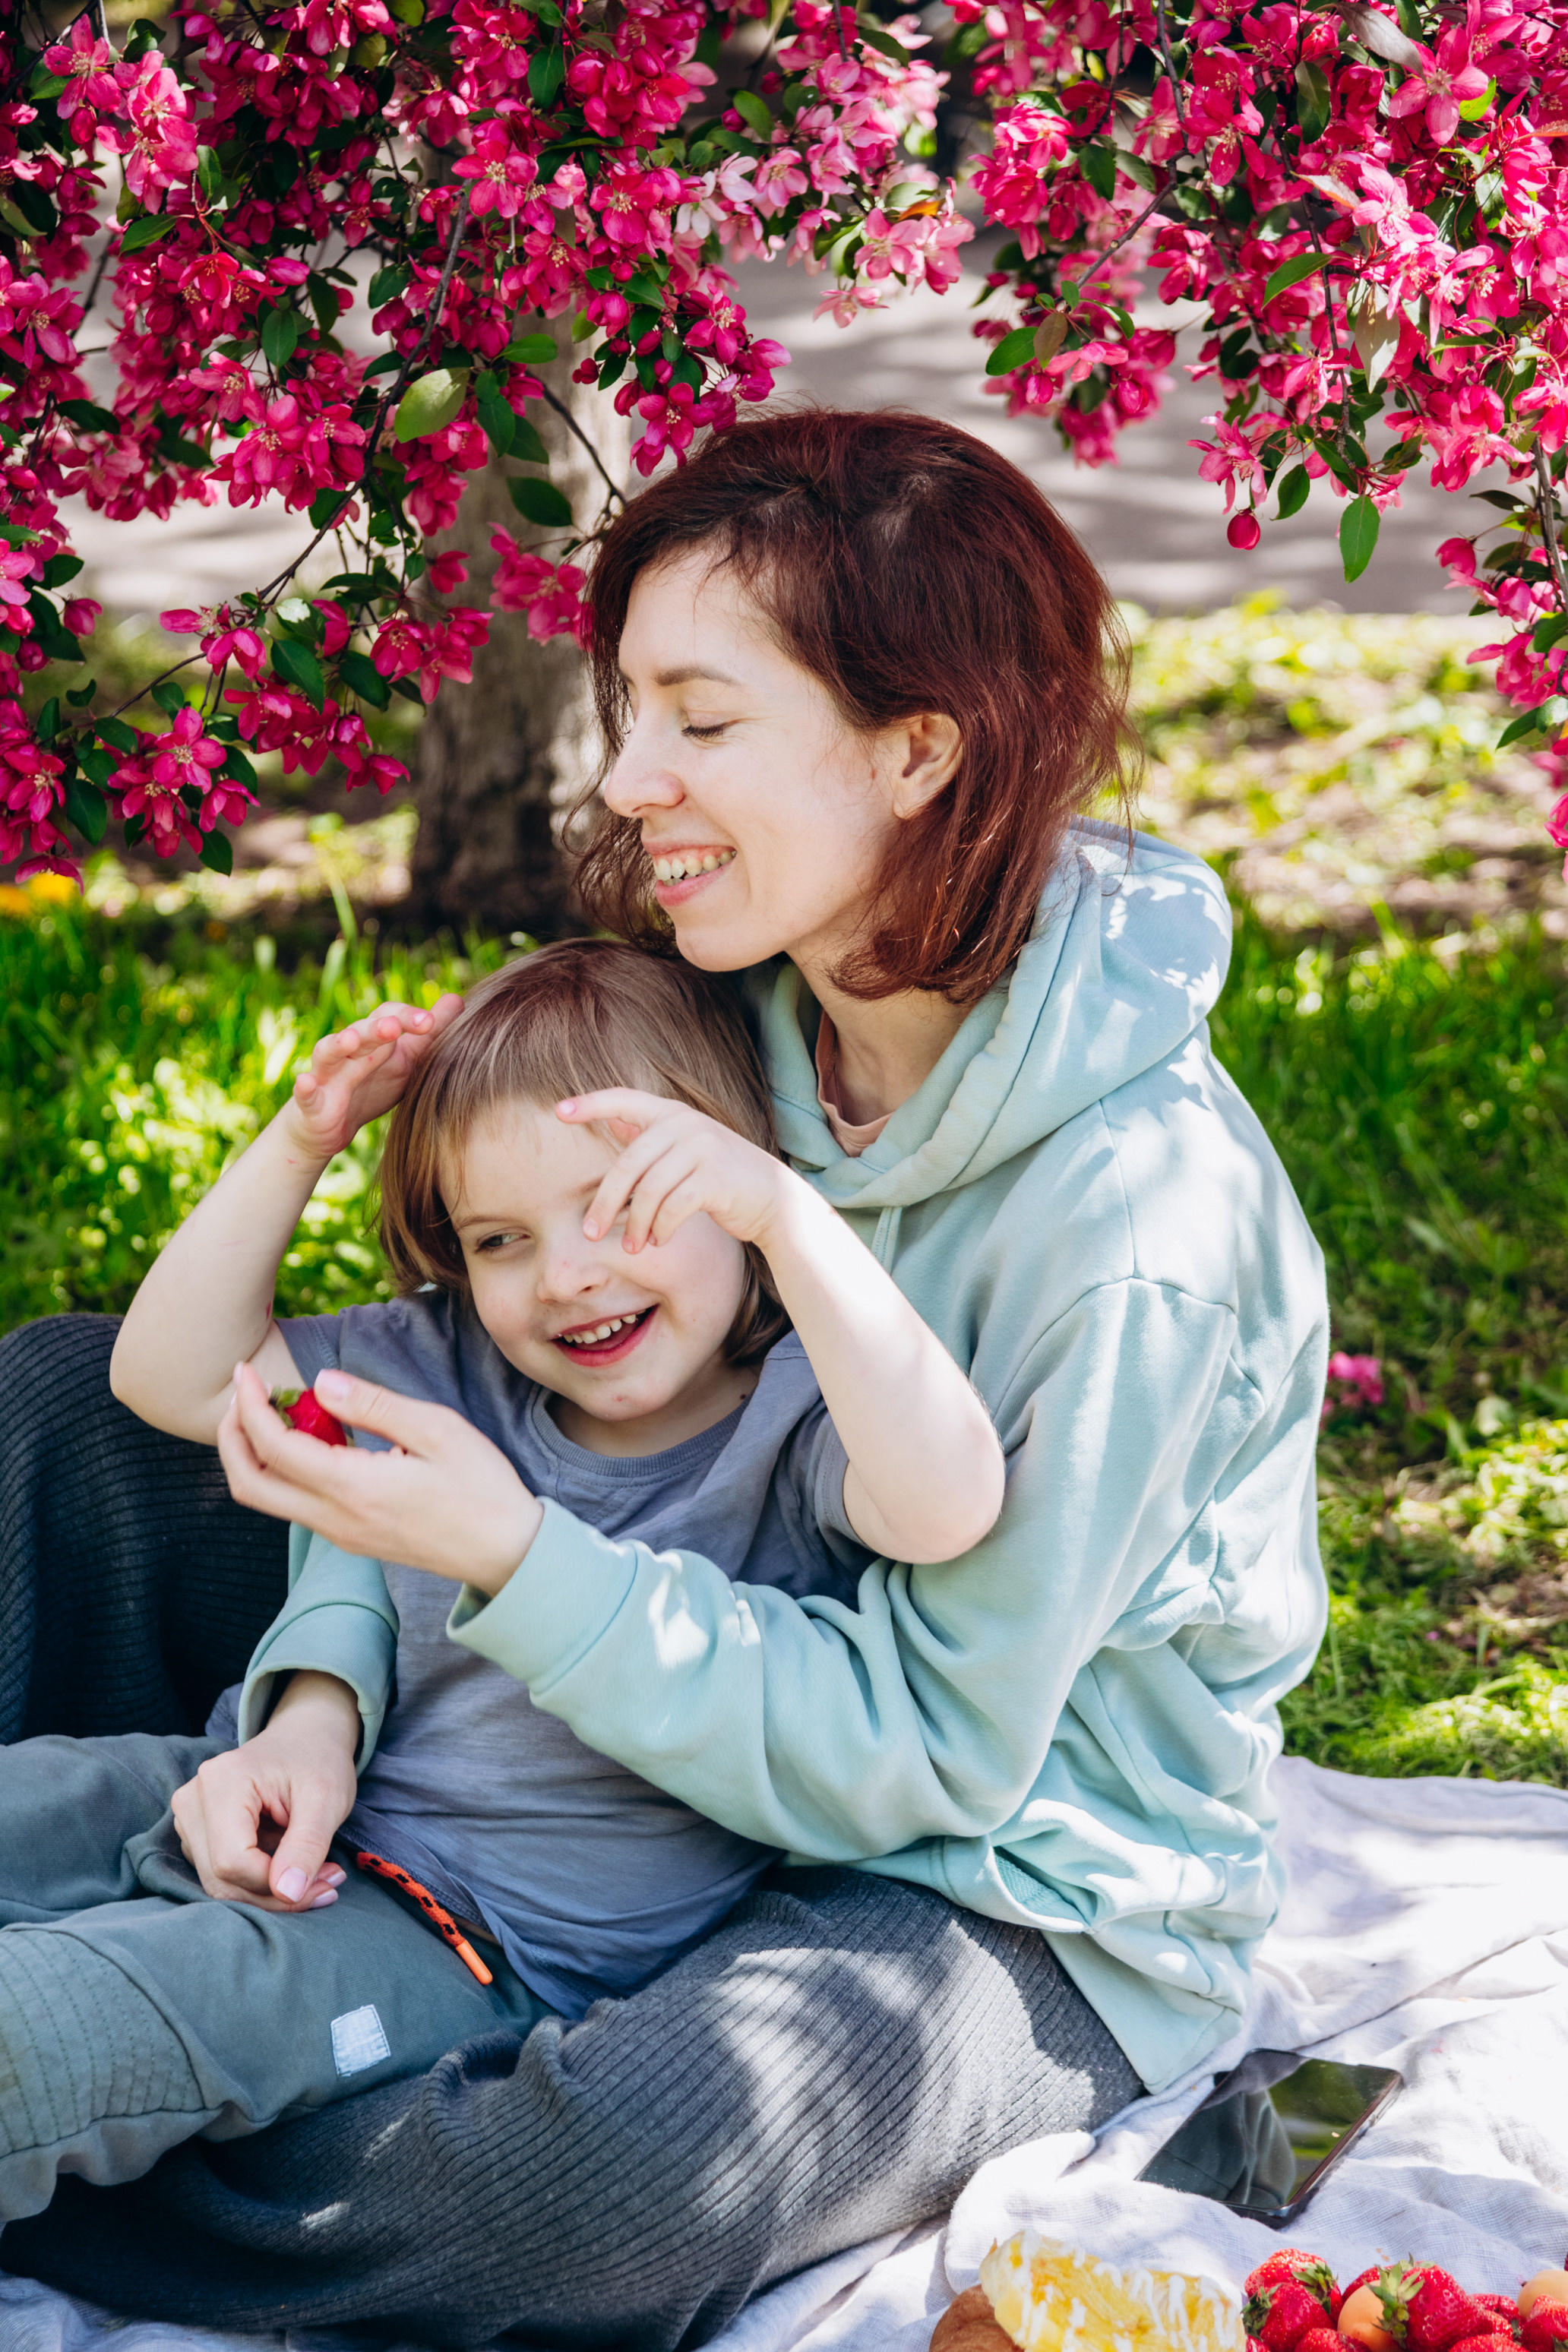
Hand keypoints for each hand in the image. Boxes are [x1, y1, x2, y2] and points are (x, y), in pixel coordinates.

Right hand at [171, 1671, 359, 1909]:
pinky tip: (291, 1862)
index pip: (232, 1862)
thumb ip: (307, 1845)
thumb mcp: (327, 1798)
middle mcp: (193, 1799)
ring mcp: (189, 1816)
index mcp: (221, 1782)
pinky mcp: (196, 1831)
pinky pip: (220, 1875)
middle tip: (328, 1884)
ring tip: (316, 1871)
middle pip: (221, 1878)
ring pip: (220, 1883)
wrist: (305, 1736)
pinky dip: (259, 1881)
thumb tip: (288, 1893)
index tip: (324, 1880)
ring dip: (271, 1890)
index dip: (275, 1884)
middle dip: (278, 1894)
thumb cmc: (317, 1760)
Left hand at [217, 1358, 543, 1595]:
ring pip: (269, 1499)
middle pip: (249, 1485)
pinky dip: (284, 1469)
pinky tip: (314, 1436)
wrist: (508, 1553)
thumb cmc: (483, 1487)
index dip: (249, 1406)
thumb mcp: (438, 1430)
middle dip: (231, 1436)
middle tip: (242, 1394)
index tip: (246, 1371)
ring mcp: (341, 1535)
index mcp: (355, 1489)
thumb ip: (374, 1405)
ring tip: (277, 1408)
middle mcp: (336, 1520)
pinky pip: (296, 1505)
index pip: (275, 1448)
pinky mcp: (352, 1540)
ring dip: (254, 1453)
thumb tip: (320, 1382)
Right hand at [281, 994, 463, 1162]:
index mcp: (373, 1039)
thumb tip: (457, 999)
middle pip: (361, 1031)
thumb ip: (428, 1034)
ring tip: (350, 1040)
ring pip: (329, 1052)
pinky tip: (305, 1082)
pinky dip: (304, 1088)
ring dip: (339, 1044)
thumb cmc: (371, 1086)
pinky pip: (305, 1094)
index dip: (407, 1017)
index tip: (430, 1021)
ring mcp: (327, 1074)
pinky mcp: (312, 1103)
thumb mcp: (405, 1061)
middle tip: (395, 1026)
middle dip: (377, 1028)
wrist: (330, 1126)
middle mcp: (349, 1050)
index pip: (387, 1016)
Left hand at [560, 1088, 792, 1254]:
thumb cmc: (721, 1179)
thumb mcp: (686, 1151)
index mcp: (672, 1114)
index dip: (589, 1105)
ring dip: (635, 1225)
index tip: (557, 1111)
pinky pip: (671, 1208)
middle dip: (605, 1203)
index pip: (623, 1099)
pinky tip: (658, 1241)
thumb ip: (653, 1138)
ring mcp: (702, 1148)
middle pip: (627, 1165)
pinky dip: (659, 1229)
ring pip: (648, 1192)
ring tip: (632, 1247)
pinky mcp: (714, 1177)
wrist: (774, 1200)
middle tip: (589, 1233)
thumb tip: (615, 1123)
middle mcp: (686, 1124)